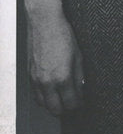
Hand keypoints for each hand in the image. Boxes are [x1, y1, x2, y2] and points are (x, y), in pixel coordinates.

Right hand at [23, 0, 83, 115]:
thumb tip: (81, 88)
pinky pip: (35, 94)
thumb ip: (79, 75)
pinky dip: (43, 97)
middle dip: (65, 109)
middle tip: (72, 103)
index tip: (81, 101)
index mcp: (62, 77)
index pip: (70, 103)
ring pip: (43, 104)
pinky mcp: (29, 75)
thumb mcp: (78, 55)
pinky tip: (51, 91)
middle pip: (55, 109)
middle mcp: (47, 82)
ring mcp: (36, 80)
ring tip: (62, 98)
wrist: (44, 23)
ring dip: (53, 104)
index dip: (78, 105)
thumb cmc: (62, 35)